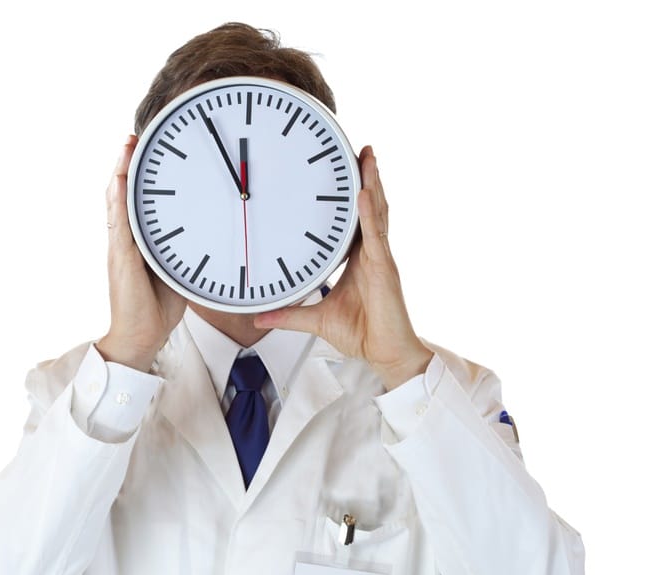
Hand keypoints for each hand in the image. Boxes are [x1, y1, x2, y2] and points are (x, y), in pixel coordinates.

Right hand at [97, 135, 186, 371]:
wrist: (143, 336)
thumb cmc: (161, 306)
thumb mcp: (181, 269)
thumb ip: (188, 247)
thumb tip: (217, 229)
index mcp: (140, 239)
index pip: (138, 199)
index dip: (140, 173)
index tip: (147, 147)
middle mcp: (126, 238)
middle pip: (123, 192)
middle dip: (127, 163)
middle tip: (135, 135)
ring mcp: (121, 247)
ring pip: (116, 201)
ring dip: (120, 172)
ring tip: (126, 145)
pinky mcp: (120, 258)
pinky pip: (118, 224)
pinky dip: (118, 200)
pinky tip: (119, 180)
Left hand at [254, 146, 433, 389]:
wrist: (384, 353)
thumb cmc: (361, 334)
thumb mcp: (315, 320)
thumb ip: (288, 315)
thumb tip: (259, 317)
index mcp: (359, 259)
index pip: (355, 220)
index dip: (353, 195)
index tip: (345, 170)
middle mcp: (372, 253)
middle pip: (371, 207)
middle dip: (367, 177)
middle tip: (360, 150)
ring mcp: (380, 258)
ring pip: (377, 214)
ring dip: (372, 184)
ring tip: (367, 158)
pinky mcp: (384, 269)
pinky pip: (376, 236)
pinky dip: (370, 214)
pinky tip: (364, 194)